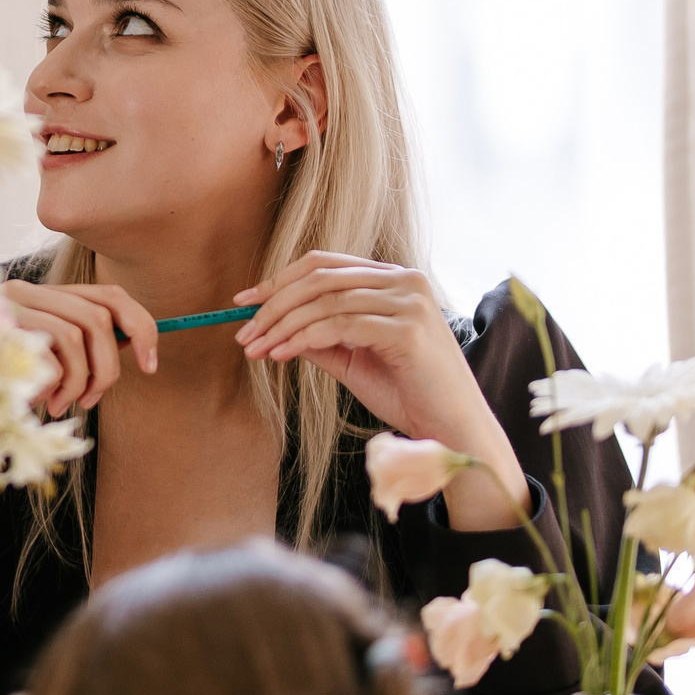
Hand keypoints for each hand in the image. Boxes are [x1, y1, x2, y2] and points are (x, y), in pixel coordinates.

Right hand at [0, 280, 160, 416]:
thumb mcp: (41, 361)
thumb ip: (77, 349)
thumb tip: (131, 348)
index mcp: (41, 297)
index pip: (107, 295)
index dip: (140, 326)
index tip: (150, 363)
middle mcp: (26, 292)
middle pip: (100, 314)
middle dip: (110, 364)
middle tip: (94, 397)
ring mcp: (11, 307)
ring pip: (81, 334)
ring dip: (84, 380)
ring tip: (65, 404)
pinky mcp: (0, 327)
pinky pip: (55, 352)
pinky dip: (62, 384)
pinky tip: (45, 401)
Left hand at [235, 252, 528, 525]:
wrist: (451, 430)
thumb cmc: (407, 394)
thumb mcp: (352, 359)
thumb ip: (318, 336)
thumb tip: (270, 324)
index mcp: (393, 279)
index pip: (325, 265)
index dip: (280, 280)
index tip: (244, 301)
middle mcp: (404, 281)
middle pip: (321, 278)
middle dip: (275, 304)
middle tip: (244, 330)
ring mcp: (409, 302)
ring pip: (327, 301)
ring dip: (282, 325)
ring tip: (256, 347)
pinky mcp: (408, 329)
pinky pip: (340, 326)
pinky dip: (303, 338)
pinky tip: (281, 354)